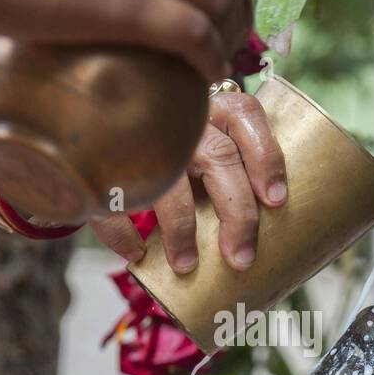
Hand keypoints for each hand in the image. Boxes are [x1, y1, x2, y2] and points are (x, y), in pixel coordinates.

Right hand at [91, 90, 285, 269]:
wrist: (97, 129)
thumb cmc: (172, 152)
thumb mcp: (203, 146)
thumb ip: (232, 170)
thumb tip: (270, 231)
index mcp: (210, 109)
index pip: (246, 115)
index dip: (266, 156)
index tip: (276, 200)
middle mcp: (180, 119)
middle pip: (219, 157)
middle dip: (236, 212)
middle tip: (241, 257)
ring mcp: (142, 137)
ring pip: (170, 182)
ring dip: (181, 229)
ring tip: (186, 265)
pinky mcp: (101, 161)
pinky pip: (114, 198)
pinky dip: (123, 231)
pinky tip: (136, 253)